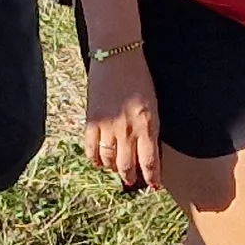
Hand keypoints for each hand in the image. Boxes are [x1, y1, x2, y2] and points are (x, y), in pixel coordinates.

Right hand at [83, 48, 161, 191]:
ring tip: (116, 169)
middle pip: (127, 165)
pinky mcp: (91, 121)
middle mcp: (127, 129)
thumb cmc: (140, 79)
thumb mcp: (153, 105)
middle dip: (130, 177)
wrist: (117, 57)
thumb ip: (151, 129)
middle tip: (131, 181)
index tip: (154, 187)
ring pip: (108, 161)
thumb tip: (148, 152)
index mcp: (147, 125)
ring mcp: (107, 126)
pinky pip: (91, 149)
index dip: (152, 178)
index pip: (149, 161)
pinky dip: (95, 159)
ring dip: (113, 169)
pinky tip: (99, 161)